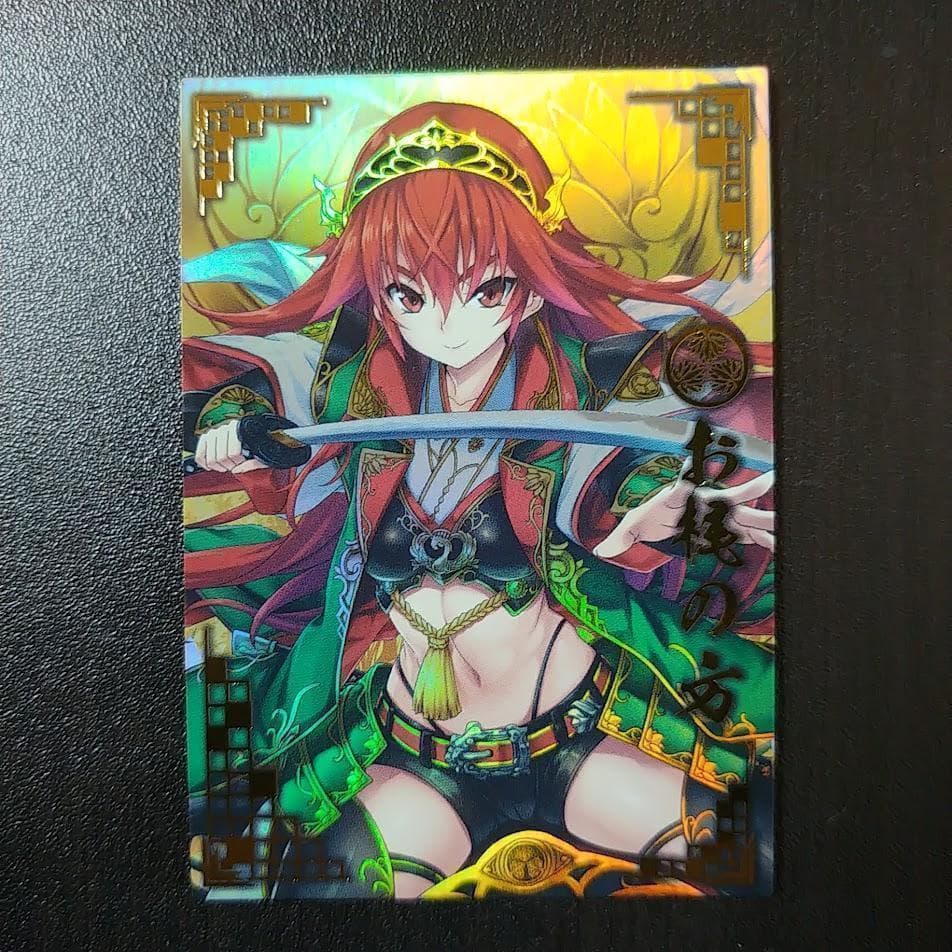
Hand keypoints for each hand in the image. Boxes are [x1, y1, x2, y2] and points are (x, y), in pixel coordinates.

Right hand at [193, 419, 267, 473]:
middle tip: (234, 466)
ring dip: (218, 466)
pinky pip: (199, 454)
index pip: (233, 453)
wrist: (250, 437)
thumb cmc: (255, 445)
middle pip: (221, 457)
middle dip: (229, 466)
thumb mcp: (260, 454)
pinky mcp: (205, 439)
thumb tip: (238, 470)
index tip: (241, 463)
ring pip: (210, 457)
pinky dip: (204, 464)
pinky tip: (212, 467)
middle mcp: (224, 429)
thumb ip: (254, 463)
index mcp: (238, 429)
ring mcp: (213, 433)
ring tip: (226, 466)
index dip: (238, 463)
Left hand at [593, 462, 774, 558]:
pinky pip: (750, 534)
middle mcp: (705, 503)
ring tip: (789, 520)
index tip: (688, 473)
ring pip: (748, 516)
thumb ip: (619, 538)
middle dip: (750, 491)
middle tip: (772, 480)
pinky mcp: (728, 530)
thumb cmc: (650, 516)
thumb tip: (599, 551)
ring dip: (767, 519)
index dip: (686, 480)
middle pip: (730, 498)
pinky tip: (782, 546)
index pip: (682, 487)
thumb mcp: (633, 525)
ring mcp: (720, 516)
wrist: (664, 522)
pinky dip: (766, 540)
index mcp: (679, 497)